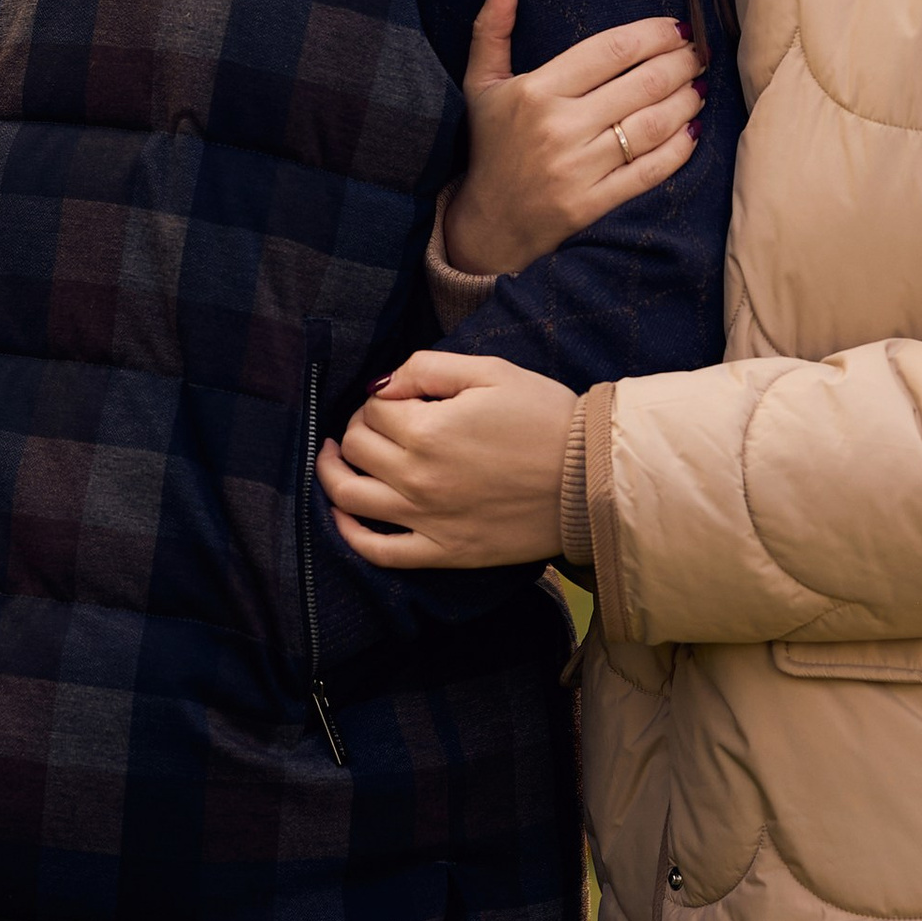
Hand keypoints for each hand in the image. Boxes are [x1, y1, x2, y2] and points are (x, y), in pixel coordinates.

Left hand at [318, 350, 579, 567]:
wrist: (590, 479)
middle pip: (355, 449)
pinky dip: (350, 534)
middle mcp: (417, 478)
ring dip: (331, 474)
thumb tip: (383, 384)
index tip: (398, 396)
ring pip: (350, 498)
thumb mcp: (491, 371)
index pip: (373, 409)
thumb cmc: (545, 418)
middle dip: (357, 428)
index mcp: (427, 430)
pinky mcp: (442, 553)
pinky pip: (378, 552)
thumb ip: (428, 367)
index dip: (380, 397)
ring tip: (334, 459)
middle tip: (378, 421)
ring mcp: (426, 520)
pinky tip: (344, 515)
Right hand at [439, 0, 702, 278]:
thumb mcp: (480, 84)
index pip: (610, 50)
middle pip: (641, 84)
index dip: (653, 34)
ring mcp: (579, 169)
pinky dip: (679, 148)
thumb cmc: (490, 146)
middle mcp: (560, 128)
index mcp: (536, 91)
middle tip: (700, 51)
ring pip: (652, 125)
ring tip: (700, 85)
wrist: (485, 225)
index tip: (678, 26)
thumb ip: (491, 28)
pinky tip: (693, 129)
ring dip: (687, 100)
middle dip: (681, 62)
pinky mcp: (594, 204)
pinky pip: (650, 171)